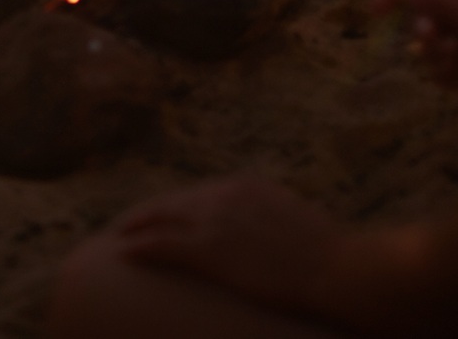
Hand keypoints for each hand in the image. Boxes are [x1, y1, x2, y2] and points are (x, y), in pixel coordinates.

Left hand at [115, 177, 342, 312]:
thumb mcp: (300, 228)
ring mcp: (215, 220)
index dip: (178, 206)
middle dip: (151, 214)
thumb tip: (276, 243)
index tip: (165, 216)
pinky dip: (139, 247)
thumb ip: (278, 226)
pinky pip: (161, 245)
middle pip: (175, 202)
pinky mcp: (208, 249)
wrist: (338, 270)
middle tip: (131, 225)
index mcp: (247, 187)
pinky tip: (122, 253)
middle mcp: (225, 195)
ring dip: (136, 227)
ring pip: (160, 219)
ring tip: (119, 237)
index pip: (200, 194)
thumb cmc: (333, 260)